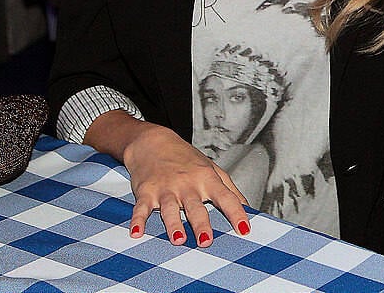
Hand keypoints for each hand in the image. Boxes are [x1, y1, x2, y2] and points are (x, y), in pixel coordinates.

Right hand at [122, 123, 250, 247]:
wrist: (154, 142)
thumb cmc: (186, 159)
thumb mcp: (212, 169)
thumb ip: (229, 190)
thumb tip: (248, 209)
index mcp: (207, 179)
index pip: (226, 197)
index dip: (236, 213)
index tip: (244, 229)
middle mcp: (188, 184)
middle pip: (196, 207)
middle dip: (201, 225)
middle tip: (207, 242)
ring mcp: (166, 188)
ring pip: (170, 209)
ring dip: (173, 225)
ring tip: (178, 240)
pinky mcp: (146, 191)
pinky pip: (141, 208)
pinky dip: (138, 220)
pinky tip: (136, 233)